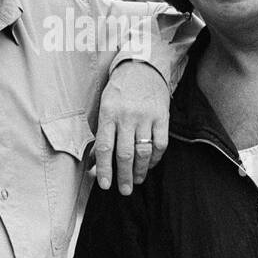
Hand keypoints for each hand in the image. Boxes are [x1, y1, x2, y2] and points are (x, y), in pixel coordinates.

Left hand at [94, 62, 169, 194]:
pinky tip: (150, 165)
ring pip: (142, 152)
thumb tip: (94, 162)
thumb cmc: (119, 91)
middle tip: (124, 190)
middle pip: (124, 154)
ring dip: (140, 171)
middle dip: (124, 176)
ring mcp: (146, 117)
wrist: (142, 67)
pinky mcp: (162, 117)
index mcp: (108, 113)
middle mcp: (126, 116)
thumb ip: (102, 133)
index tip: (105, 185)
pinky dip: (155, 159)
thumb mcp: (104, 106)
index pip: (104, 147)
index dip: (104, 169)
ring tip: (137, 181)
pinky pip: (160, 144)